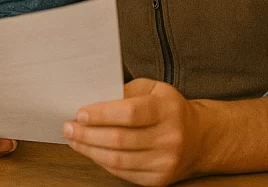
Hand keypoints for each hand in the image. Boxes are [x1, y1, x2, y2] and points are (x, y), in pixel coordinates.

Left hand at [63, 78, 203, 185]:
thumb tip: (90, 98)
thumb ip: (124, 92)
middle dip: (87, 134)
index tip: (80, 113)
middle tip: (68, 127)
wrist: (199, 138)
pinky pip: (123, 172)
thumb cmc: (167, 108)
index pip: (130, 113)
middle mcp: (169, 137)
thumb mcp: (151, 89)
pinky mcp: (159, 179)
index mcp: (167, 109)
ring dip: (89, 150)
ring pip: (118, 160)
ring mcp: (165, 162)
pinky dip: (101, 162)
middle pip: (120, 140)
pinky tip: (90, 151)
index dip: (101, 114)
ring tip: (73, 139)